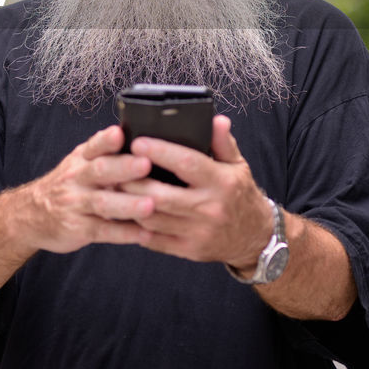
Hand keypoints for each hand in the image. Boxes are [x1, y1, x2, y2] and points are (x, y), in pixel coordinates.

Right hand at [20, 124, 154, 253]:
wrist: (30, 215)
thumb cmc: (67, 186)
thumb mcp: (79, 164)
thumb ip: (105, 154)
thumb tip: (144, 142)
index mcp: (81, 159)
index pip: (94, 146)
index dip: (106, 140)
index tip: (120, 134)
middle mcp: (76, 179)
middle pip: (99, 171)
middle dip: (124, 167)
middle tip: (146, 164)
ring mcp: (75, 204)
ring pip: (102, 203)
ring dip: (127, 204)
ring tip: (150, 205)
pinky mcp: (77, 229)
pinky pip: (102, 231)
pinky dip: (124, 233)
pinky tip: (145, 233)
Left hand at [120, 115, 270, 268]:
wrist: (254, 237)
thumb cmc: (240, 194)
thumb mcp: (237, 165)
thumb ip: (223, 142)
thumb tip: (216, 119)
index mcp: (221, 183)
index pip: (188, 164)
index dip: (161, 152)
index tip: (137, 142)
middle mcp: (210, 208)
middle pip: (162, 195)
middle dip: (134, 182)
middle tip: (115, 168)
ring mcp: (198, 232)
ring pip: (153, 219)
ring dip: (129, 204)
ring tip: (114, 188)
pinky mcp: (189, 250)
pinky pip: (154, 240)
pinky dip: (136, 227)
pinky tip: (125, 213)